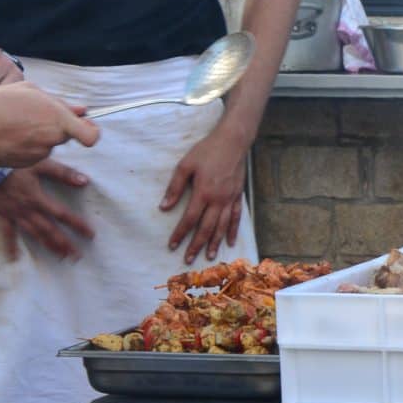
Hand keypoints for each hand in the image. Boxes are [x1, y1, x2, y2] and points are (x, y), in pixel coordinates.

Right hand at [0, 83, 98, 167]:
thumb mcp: (28, 91)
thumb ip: (59, 102)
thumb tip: (82, 110)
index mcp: (58, 119)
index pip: (91, 136)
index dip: (90, 132)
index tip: (85, 129)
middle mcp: (53, 138)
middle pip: (63, 136)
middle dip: (54, 128)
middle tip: (31, 117)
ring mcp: (40, 153)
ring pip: (47, 145)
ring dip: (37, 137)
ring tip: (14, 125)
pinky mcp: (28, 164)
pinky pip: (33, 154)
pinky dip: (25, 147)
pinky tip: (9, 137)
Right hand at [0, 158, 93, 259]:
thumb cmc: (14, 165)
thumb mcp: (40, 164)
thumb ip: (63, 173)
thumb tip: (85, 181)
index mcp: (38, 199)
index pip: (62, 214)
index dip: (77, 225)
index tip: (90, 235)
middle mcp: (28, 210)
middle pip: (50, 230)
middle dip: (64, 243)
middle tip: (77, 256)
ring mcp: (15, 215)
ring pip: (34, 234)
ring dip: (47, 246)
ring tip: (60, 257)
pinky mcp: (3, 215)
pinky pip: (7, 233)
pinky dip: (10, 245)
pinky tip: (14, 258)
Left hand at [161, 119, 250, 262]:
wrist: (233, 142)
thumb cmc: (207, 151)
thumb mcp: (185, 165)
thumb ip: (175, 187)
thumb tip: (165, 207)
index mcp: (203, 192)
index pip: (189, 219)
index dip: (180, 234)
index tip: (173, 246)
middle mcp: (218, 200)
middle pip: (206, 228)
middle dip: (196, 245)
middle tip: (189, 260)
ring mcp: (230, 200)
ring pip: (222, 227)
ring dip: (215, 243)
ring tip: (209, 257)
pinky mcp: (238, 197)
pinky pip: (236, 218)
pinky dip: (232, 231)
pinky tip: (230, 242)